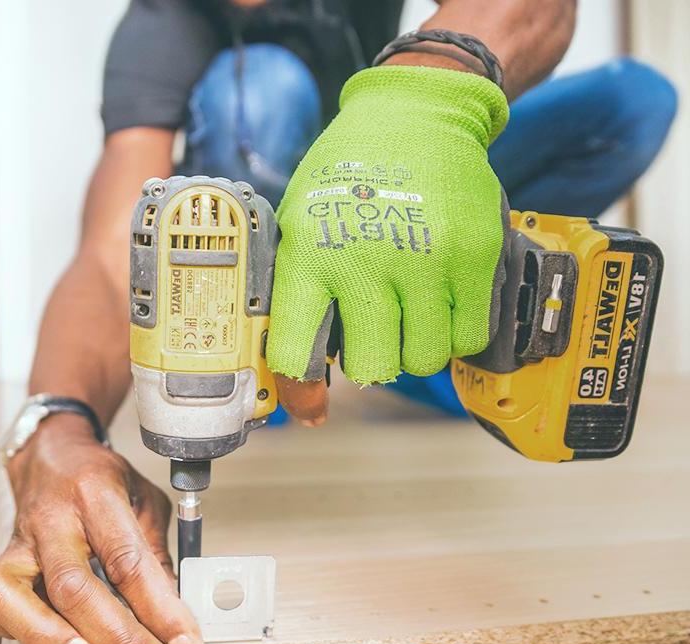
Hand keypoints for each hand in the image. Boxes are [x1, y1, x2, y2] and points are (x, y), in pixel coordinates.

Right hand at [0, 414, 202, 643]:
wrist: (51, 455)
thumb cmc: (100, 480)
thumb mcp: (145, 500)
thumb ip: (156, 554)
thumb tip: (172, 615)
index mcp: (95, 494)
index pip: (127, 560)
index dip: (160, 609)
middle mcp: (51, 518)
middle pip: (73, 586)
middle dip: (117, 637)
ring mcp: (18, 541)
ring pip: (11, 595)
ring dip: (50, 637)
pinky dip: (13, 629)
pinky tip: (48, 638)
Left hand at [267, 65, 509, 420]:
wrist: (417, 115)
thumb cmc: (349, 177)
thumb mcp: (301, 225)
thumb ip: (298, 294)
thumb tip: (299, 377)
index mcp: (309, 255)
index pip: (295, 352)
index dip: (300, 389)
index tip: (309, 401)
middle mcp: (366, 261)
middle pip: (371, 369)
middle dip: (371, 362)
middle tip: (373, 335)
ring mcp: (426, 261)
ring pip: (422, 360)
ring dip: (414, 347)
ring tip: (408, 311)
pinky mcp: (475, 258)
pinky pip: (468, 338)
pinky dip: (454, 333)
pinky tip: (440, 302)